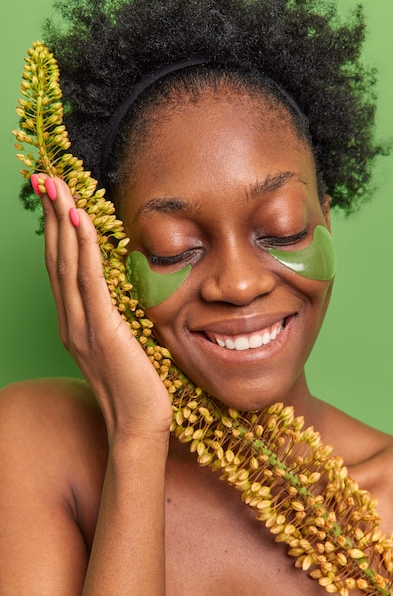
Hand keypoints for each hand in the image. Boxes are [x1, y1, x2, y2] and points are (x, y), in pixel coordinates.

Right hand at [35, 174, 172, 441]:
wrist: (137, 425)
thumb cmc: (134, 386)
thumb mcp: (118, 345)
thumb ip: (109, 318)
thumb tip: (115, 296)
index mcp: (74, 322)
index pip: (60, 268)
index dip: (55, 232)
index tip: (54, 199)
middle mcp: (70, 321)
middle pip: (56, 258)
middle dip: (52, 216)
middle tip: (45, 180)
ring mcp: (82, 326)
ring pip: (67, 264)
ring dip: (62, 222)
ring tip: (57, 188)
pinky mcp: (102, 331)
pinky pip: (89, 283)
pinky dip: (82, 250)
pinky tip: (79, 222)